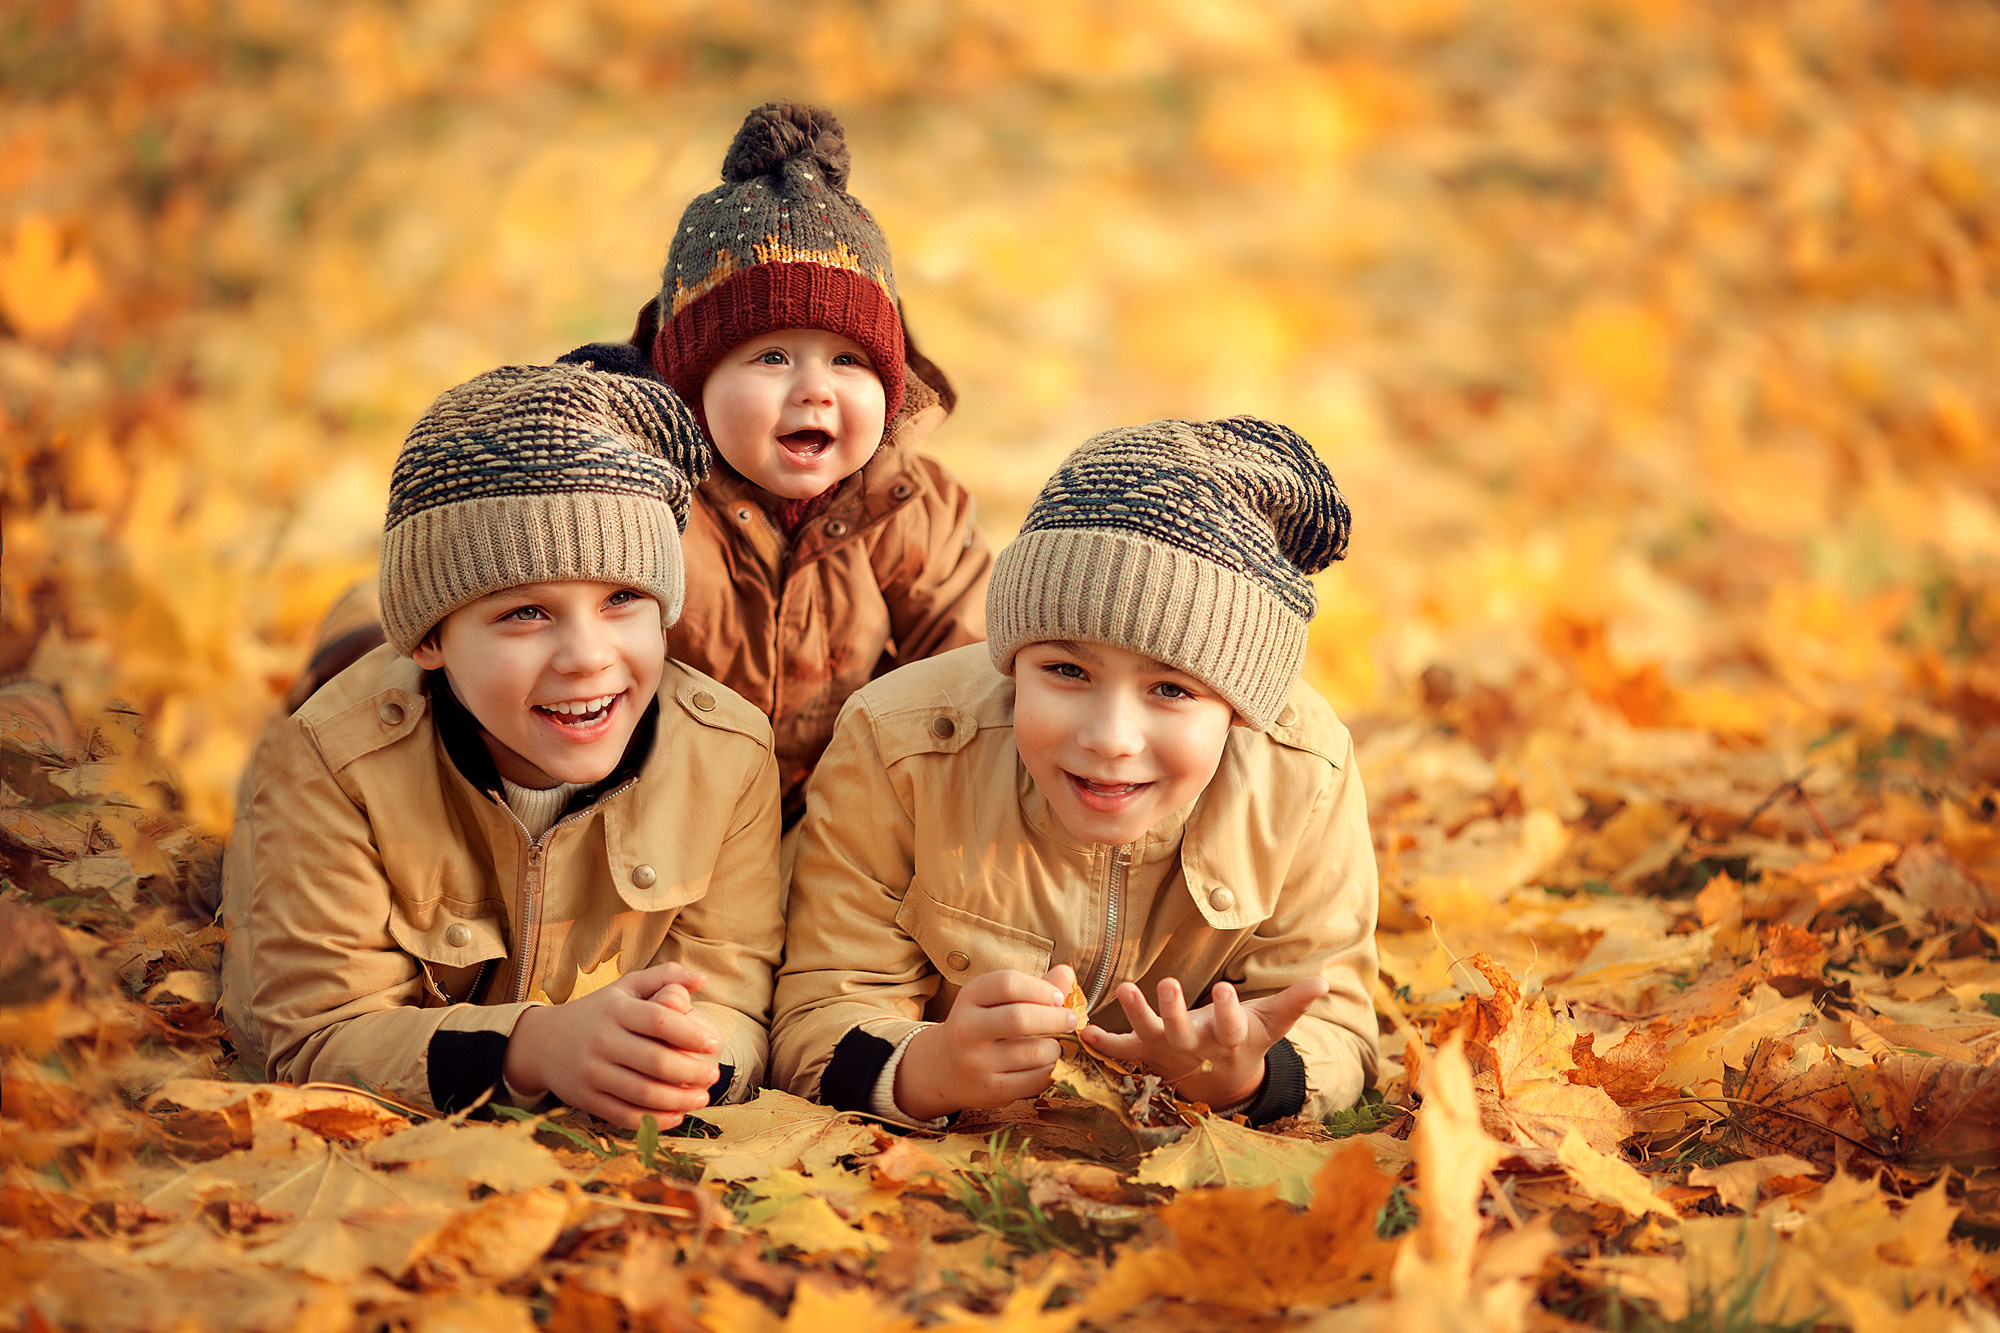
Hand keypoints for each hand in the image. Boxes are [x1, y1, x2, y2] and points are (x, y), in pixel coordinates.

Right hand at [503, 961, 722, 1127]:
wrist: (542, 1043)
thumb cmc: (599, 1011)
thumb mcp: (626, 987)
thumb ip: (666, 977)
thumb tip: (703, 979)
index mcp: (616, 1009)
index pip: (659, 1020)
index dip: (691, 1034)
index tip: (714, 1044)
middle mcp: (602, 1040)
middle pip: (655, 1061)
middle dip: (692, 1072)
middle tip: (714, 1075)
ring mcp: (592, 1072)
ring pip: (642, 1092)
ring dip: (679, 1099)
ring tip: (702, 1097)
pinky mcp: (586, 1099)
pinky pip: (625, 1114)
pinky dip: (655, 1120)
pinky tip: (677, 1115)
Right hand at [894, 964, 1077, 1119]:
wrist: (946, 1068)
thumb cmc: (982, 1026)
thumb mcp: (997, 1000)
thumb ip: (1033, 987)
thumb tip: (1067, 973)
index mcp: (969, 997)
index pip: (1008, 983)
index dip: (1041, 988)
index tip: (1058, 997)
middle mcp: (967, 1029)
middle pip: (1020, 1018)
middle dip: (1056, 1018)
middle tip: (1070, 1020)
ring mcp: (976, 1062)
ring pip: (1033, 1053)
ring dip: (1056, 1048)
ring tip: (1058, 1044)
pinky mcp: (991, 1090)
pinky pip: (1034, 1080)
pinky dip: (1051, 1070)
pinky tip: (1049, 1064)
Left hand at [1081, 976, 1328, 1108]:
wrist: (1220, 1082)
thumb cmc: (1245, 1040)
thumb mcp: (1271, 1024)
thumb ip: (1294, 1002)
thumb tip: (1324, 981)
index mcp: (1228, 1039)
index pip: (1230, 1026)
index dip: (1227, 1011)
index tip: (1223, 990)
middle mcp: (1195, 1047)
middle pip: (1182, 1031)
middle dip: (1173, 1009)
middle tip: (1166, 983)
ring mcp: (1167, 1050)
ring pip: (1149, 1035)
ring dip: (1136, 1014)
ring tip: (1124, 989)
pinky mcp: (1144, 1051)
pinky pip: (1121, 1048)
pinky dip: (1103, 1040)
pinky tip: (1084, 1028)